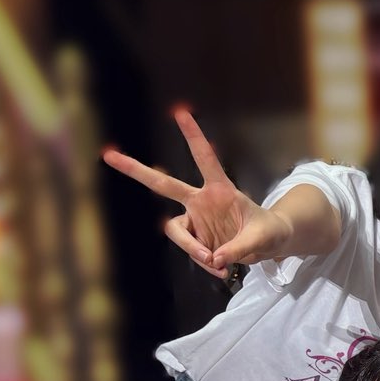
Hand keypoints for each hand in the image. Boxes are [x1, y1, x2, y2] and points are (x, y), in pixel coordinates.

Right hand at [103, 108, 284, 279]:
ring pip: (175, 232)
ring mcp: (195, 221)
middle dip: (137, 170)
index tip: (180, 112)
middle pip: (163, 184)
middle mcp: (201, 201)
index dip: (194, 137)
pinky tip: (222, 268)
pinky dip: (204, 262)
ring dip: (192, 249)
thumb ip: (239, 248)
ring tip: (217, 263)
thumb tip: (215, 259)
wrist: (270, 246)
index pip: (205, 159)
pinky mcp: (195, 240)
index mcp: (220, 189)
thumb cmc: (268, 232)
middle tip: (109, 155)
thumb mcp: (263, 238)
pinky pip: (191, 252)